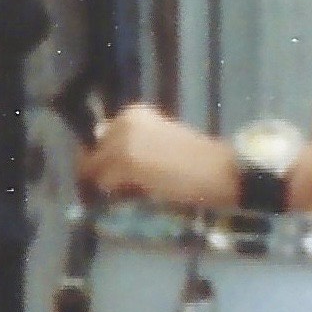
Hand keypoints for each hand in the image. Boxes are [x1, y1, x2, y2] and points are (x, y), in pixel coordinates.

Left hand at [77, 102, 242, 208]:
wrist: (218, 170)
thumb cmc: (197, 160)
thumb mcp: (160, 141)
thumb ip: (133, 145)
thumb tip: (106, 162)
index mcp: (134, 113)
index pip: (99, 136)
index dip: (99, 157)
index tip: (105, 174)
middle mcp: (124, 122)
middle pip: (93, 153)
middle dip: (99, 173)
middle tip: (114, 191)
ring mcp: (123, 141)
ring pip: (96, 170)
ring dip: (106, 185)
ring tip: (126, 196)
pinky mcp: (126, 163)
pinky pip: (106, 183)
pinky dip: (114, 194)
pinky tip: (133, 197)